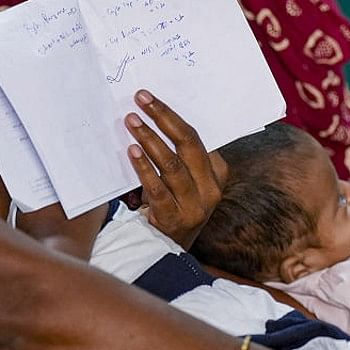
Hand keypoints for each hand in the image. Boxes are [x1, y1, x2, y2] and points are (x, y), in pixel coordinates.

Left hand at [124, 89, 226, 248]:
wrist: (169, 250)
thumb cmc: (174, 205)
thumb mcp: (186, 181)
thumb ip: (180, 156)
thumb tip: (151, 117)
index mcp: (217, 173)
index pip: (195, 136)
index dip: (170, 115)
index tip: (150, 99)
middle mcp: (211, 189)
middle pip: (188, 145)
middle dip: (163, 118)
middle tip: (141, 100)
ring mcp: (195, 206)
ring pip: (172, 165)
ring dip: (150, 140)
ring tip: (132, 122)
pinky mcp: (175, 220)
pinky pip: (158, 189)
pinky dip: (144, 168)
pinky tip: (132, 152)